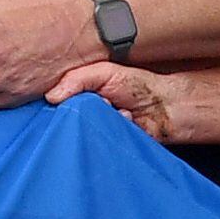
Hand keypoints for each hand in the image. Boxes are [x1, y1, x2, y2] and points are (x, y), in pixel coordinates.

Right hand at [50, 61, 173, 141]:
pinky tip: (124, 121)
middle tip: (101, 102)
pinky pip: (98, 144)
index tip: (64, 99)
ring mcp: (98, 129)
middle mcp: (87, 113)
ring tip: (114, 109)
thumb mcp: (105, 73)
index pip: (59, 102)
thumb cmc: (138, 86)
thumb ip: (77, 79)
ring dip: (99, 121)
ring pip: (83, 132)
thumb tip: (51, 96)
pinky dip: (111, 133)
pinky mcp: (108, 145)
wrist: (168, 108)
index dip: (59, 102)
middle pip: (68, 118)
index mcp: (82, 95)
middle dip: (81, 111)